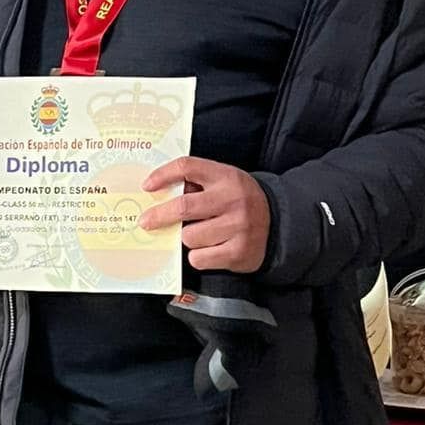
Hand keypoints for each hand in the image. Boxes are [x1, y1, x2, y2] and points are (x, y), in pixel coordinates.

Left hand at [139, 156, 269, 273]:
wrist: (279, 224)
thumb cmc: (238, 202)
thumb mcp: (224, 183)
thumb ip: (196, 184)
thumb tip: (157, 196)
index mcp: (226, 177)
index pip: (187, 167)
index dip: (163, 175)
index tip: (147, 186)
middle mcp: (233, 200)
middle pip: (183, 207)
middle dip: (159, 215)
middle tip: (145, 222)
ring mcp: (237, 227)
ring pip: (188, 236)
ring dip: (186, 238)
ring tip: (200, 235)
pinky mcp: (238, 252)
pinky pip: (199, 258)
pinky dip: (198, 256)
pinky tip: (210, 249)